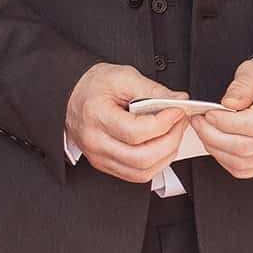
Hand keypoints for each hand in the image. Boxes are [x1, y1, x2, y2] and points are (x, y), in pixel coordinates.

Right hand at [65, 63, 189, 183]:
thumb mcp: (123, 77)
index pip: (135, 132)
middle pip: (141, 157)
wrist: (71, 96)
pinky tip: (163, 146)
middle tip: (181, 122)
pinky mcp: (105, 164)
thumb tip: (179, 100)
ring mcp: (99, 157)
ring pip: (141, 172)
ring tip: (174, 133)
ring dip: (166, 155)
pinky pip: (136, 175)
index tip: (178, 111)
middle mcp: (95, 142)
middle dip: (170, 140)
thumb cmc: (94, 86)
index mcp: (96, 116)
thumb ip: (153, 89)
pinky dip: (156, 164)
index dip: (164, 123)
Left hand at [191, 59, 252, 178]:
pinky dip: (225, 160)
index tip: (208, 114)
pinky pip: (244, 169)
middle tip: (199, 123)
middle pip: (245, 147)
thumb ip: (242, 85)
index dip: (225, 123)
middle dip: (214, 136)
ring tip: (204, 132)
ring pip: (242, 161)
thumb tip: (229, 104)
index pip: (252, 125)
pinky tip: (217, 145)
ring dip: (216, 149)